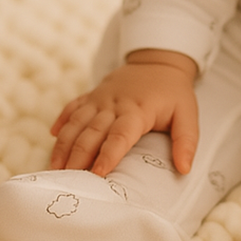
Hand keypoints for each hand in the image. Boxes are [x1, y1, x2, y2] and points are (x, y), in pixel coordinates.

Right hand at [49, 49, 198, 176]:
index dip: (108, 154)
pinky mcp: (92, 94)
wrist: (160, 60)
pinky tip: (52, 136)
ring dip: (64, 144)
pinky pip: (73, 106)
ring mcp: (100, 98)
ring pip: (77, 122)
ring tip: (55, 168)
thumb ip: (186, 141)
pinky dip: (62, 120)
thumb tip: (185, 169)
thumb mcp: (188, 114)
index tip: (98, 174)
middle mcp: (115, 103)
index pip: (120, 135)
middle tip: (68, 181)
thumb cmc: (173, 92)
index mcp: (138, 110)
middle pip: (92, 132)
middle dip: (78, 157)